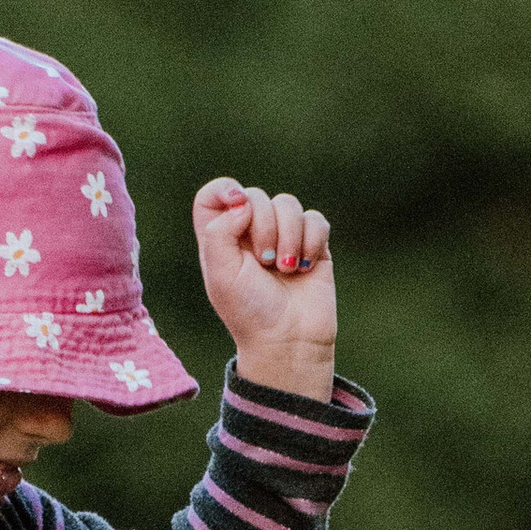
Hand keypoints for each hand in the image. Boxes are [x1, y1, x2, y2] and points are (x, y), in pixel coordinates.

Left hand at [193, 178, 335, 400]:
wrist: (289, 339)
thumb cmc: (250, 312)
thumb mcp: (221, 275)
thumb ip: (220, 232)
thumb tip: (244, 202)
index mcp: (221, 238)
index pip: (215, 195)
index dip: (224, 190)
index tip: (237, 204)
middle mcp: (250, 232)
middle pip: (255, 195)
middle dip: (263, 226)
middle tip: (264, 262)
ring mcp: (283, 236)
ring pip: (288, 203)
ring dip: (289, 236)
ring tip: (285, 269)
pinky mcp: (312, 244)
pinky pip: (315, 219)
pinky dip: (311, 241)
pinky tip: (305, 266)